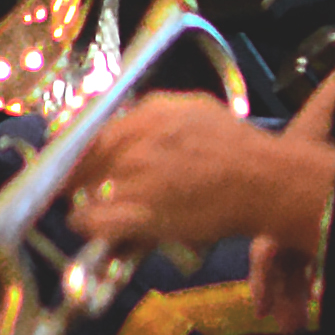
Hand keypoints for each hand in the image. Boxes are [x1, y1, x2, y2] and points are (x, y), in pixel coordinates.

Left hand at [67, 94, 334, 266]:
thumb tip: (127, 117)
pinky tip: (94, 226)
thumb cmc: (238, 147)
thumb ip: (154, 110)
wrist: (264, 181)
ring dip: (85, 200)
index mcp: (145, 115)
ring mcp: (133, 179)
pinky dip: (87, 224)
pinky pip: (91, 221)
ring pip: (81, 191)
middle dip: (75, 175)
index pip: (87, 129)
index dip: (75, 149)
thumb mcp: (194, 108)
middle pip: (80, 160)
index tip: (71, 160)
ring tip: (94, 207)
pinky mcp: (138, 214)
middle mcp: (132, 144)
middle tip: (78, 187)